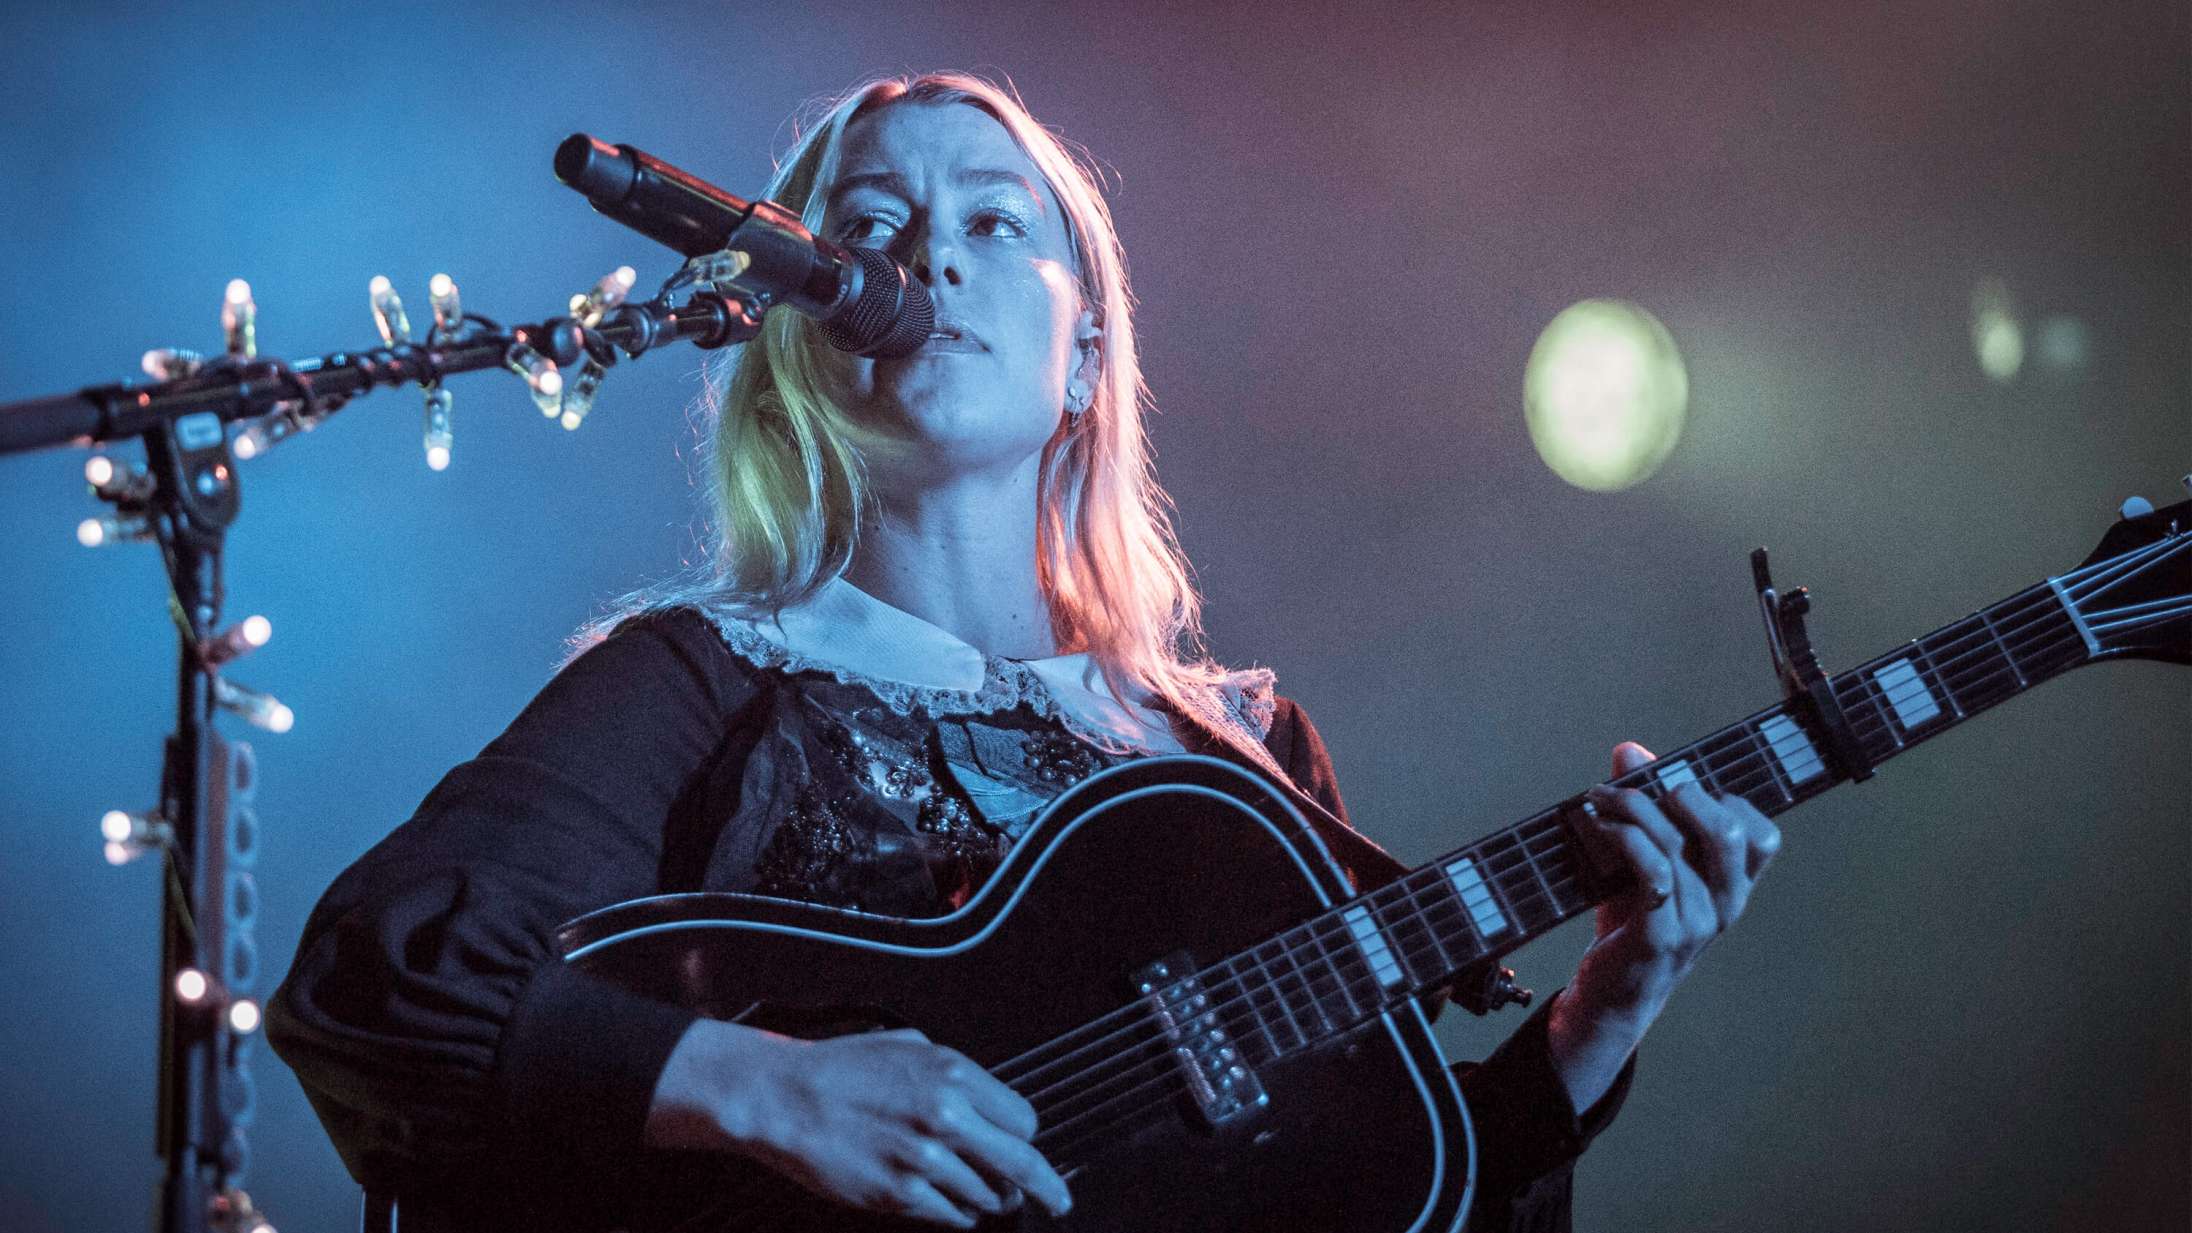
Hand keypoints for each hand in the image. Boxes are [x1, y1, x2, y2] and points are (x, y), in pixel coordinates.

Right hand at [647, 1020, 1072, 1227]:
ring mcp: (923, 1160)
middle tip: (1057, 1200)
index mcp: (952, 1075)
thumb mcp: (908, 1046)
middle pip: (1022, 1164)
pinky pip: (952, 1217)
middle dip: (1046, 1186)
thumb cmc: (839, 1069)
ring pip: (987, 1196)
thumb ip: (954, 1075)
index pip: (1023, 1120)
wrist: (783, 1099)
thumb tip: (987, 1102)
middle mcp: (946, 1117)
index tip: (1025, 1147)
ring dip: (989, 1198)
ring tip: (980, 1192)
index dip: (1025, 1137)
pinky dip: (958, 1215)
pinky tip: (949, 1203)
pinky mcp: (899, 1194)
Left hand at [1548, 741, 1783, 1106]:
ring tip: (1599, 799)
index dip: (1729, 800)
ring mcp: (1696, 924)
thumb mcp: (1643, 862)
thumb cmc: (1631, 922)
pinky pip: (1651, 873)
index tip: (1681, 785)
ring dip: (1632, 810)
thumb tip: (1630, 751)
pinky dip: (1623, 839)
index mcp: (1731, 886)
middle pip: (1730, 832)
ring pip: (1676, 845)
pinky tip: (1598, 828)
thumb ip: (1644, 807)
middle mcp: (1724, 905)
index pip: (1762, 836)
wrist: (1609, 994)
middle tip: (1642, 786)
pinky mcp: (1661, 936)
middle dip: (1684, 794)